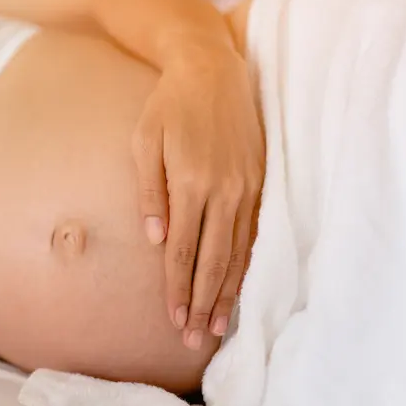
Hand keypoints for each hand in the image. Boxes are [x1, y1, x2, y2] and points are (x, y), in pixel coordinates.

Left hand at [132, 45, 263, 349]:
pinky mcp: (260, 179)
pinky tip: (241, 283)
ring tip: (217, 325)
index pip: (183, 249)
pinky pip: (255, 231)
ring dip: (227, 290)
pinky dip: (247, 262)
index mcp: (190, 180)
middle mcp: (223, 188)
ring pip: (238, 250)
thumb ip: (149, 191)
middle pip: (213, 258)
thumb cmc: (169, 104)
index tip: (172, 318)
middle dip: (201, 301)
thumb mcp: (144, 141)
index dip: (177, 287)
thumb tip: (155, 239)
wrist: (212, 68)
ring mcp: (246, 185)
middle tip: (192, 337)